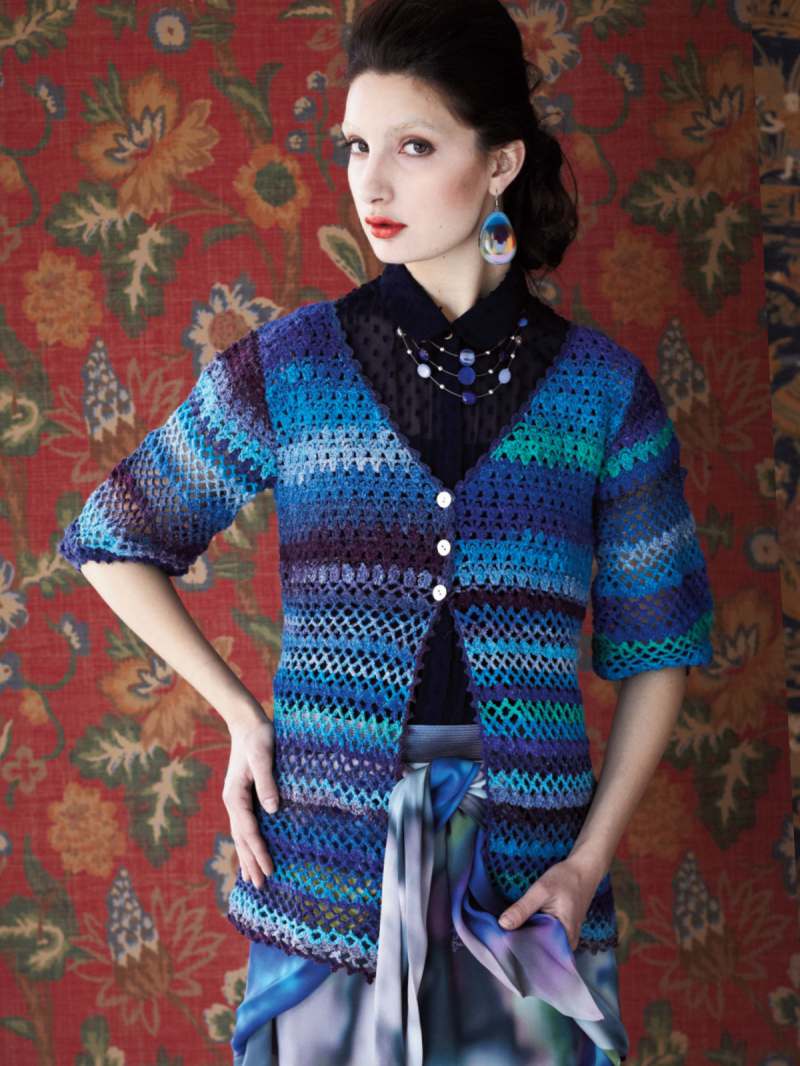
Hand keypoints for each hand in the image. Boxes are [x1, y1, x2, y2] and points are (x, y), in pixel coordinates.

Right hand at [222, 710, 280, 890]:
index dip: (259, 852)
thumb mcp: (264, 757)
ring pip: (240, 835)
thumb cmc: (258, 737)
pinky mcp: (243, 795)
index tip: (269, 870)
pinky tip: (252, 850)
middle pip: (241, 839)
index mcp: (235, 795)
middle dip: (250, 863)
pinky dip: (247, 842)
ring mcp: (235, 799)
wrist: (247, 723)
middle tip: (260, 887)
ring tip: (251, 879)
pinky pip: (244, 825)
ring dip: (247, 856)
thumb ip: (266, 783)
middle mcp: (232, 801)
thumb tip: (273, 810)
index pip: (248, 831)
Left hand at [497, 855, 604, 950]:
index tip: (502, 946)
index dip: (519, 950)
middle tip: (502, 939)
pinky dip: (534, 931)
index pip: (539, 954)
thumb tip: (503, 925)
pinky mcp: (562, 930)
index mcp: (565, 937)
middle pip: (540, 951)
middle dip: (522, 945)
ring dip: (527, 937)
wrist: (583, 869)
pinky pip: (546, 936)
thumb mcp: (541, 891)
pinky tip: (522, 926)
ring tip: (509, 933)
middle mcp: (568, 942)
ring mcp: (566, 937)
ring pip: (542, 943)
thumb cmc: (566, 879)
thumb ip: (522, 909)